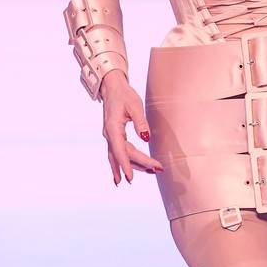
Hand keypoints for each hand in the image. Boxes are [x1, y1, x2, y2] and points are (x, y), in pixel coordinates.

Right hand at [99, 71, 163, 185]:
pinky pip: (118, 153)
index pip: (120, 151)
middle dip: (140, 164)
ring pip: (120, 157)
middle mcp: (109, 135)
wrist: (111, 88)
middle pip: (124, 155)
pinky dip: (124, 164)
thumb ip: (140, 122)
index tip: (130, 179)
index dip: (126, 165)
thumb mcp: (135, 105)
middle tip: (158, 169)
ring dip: (133, 166)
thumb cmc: (124, 95)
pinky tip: (129, 173)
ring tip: (151, 172)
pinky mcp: (114, 137)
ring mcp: (110, 137)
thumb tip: (146, 138)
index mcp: (113, 128)